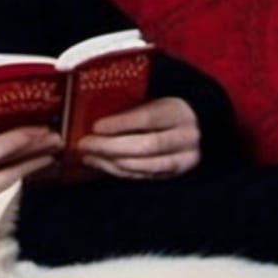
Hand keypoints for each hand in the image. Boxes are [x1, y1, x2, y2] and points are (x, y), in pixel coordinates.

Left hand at [76, 97, 200, 178]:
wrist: (193, 129)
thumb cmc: (163, 113)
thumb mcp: (153, 102)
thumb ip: (130, 110)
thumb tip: (96, 121)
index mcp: (178, 113)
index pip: (149, 118)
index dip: (121, 123)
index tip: (96, 126)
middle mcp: (185, 138)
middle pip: (146, 146)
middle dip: (110, 147)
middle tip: (85, 144)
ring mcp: (182, 160)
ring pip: (143, 165)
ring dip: (110, 162)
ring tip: (87, 156)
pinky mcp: (173, 175)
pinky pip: (142, 176)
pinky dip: (117, 171)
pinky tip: (100, 163)